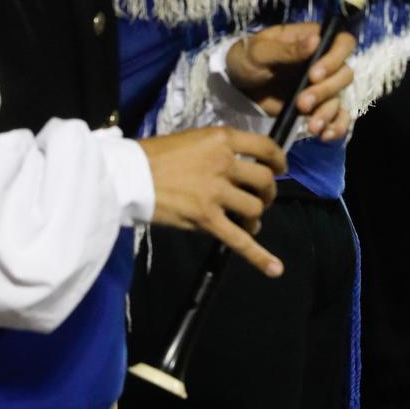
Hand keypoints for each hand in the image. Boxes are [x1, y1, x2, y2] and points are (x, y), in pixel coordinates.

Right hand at [143, 127, 286, 276]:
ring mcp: (215, 192)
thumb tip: (240, 167)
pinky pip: (239, 240)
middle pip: (265, 181)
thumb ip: (219, 150)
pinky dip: (259, 256)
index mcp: (221, 139)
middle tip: (261, 199)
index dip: (279, 161)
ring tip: (248, 221)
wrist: (129, 174)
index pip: (266, 148)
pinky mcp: (206, 219)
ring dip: (256, 217)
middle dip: (269, 193)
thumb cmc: (155, 155)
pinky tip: (275, 269)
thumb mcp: (193, 139)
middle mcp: (223, 163)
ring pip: (254, 208)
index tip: (280, 169)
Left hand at [226, 23, 355, 139]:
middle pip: (344, 74)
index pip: (342, 43)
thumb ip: (287, 49)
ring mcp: (322, 85)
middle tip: (302, 103)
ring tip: (311, 126)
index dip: (336, 58)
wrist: (237, 86)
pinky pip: (337, 117)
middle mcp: (324, 61)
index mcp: (313, 39)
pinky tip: (324, 135)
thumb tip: (316, 41)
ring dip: (327, 113)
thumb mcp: (260, 51)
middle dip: (325, 91)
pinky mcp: (318, 107)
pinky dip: (336, 127)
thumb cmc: (247, 58)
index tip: (314, 75)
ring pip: (339, 98)